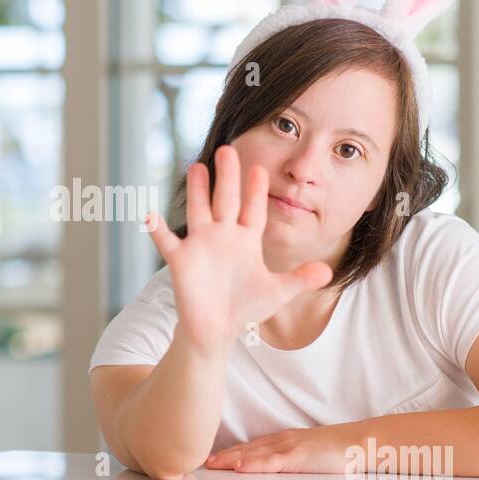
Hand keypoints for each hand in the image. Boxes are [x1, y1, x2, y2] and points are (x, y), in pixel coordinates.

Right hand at [146, 145, 333, 351]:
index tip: (259, 168)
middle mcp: (223, 236)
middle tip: (228, 150)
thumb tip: (328, 272)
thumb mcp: (278, 292)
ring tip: (196, 167)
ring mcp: (201, 245)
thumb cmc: (245, 307)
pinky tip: (150, 215)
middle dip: (227, 176)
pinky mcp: (181, 260)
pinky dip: (157, 230)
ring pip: (198, 210)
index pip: (253, 209)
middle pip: (226, 200)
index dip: (255, 190)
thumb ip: (300, 279)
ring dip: (197, 190)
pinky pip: (167, 242)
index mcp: (246, 240)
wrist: (216, 329)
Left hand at [204, 427, 343, 473]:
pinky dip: (255, 464)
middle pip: (246, 449)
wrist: (360, 442)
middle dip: (223, 456)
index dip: (230, 453)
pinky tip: (240, 467)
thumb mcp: (308, 455)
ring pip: (254, 453)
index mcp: (284, 441)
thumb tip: (277, 474)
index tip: (211, 459)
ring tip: (212, 465)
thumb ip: (291, 462)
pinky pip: (273, 462)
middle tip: (201, 463)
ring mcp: (290, 447)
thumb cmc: (338, 452)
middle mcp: (282, 441)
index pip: (251, 447)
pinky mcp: (300, 457)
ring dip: (231, 459)